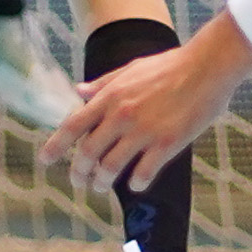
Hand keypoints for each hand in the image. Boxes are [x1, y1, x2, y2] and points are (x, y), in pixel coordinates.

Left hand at [40, 21, 251, 192]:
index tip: (44, 160)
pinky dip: (135, 183)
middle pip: (88, 153)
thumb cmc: (170, 65)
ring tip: (102, 186)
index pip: (73, 125)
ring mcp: (144, 131)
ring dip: (102, 182)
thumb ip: (103, 84)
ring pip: (111, 168)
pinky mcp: (166, 144)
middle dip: (78, 173)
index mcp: (110, 96)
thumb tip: (77, 91)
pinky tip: (136, 182)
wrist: (207, 66)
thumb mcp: (130, 69)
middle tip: (79, 182)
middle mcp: (122, 115)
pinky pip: (143, 173)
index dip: (55, 146)